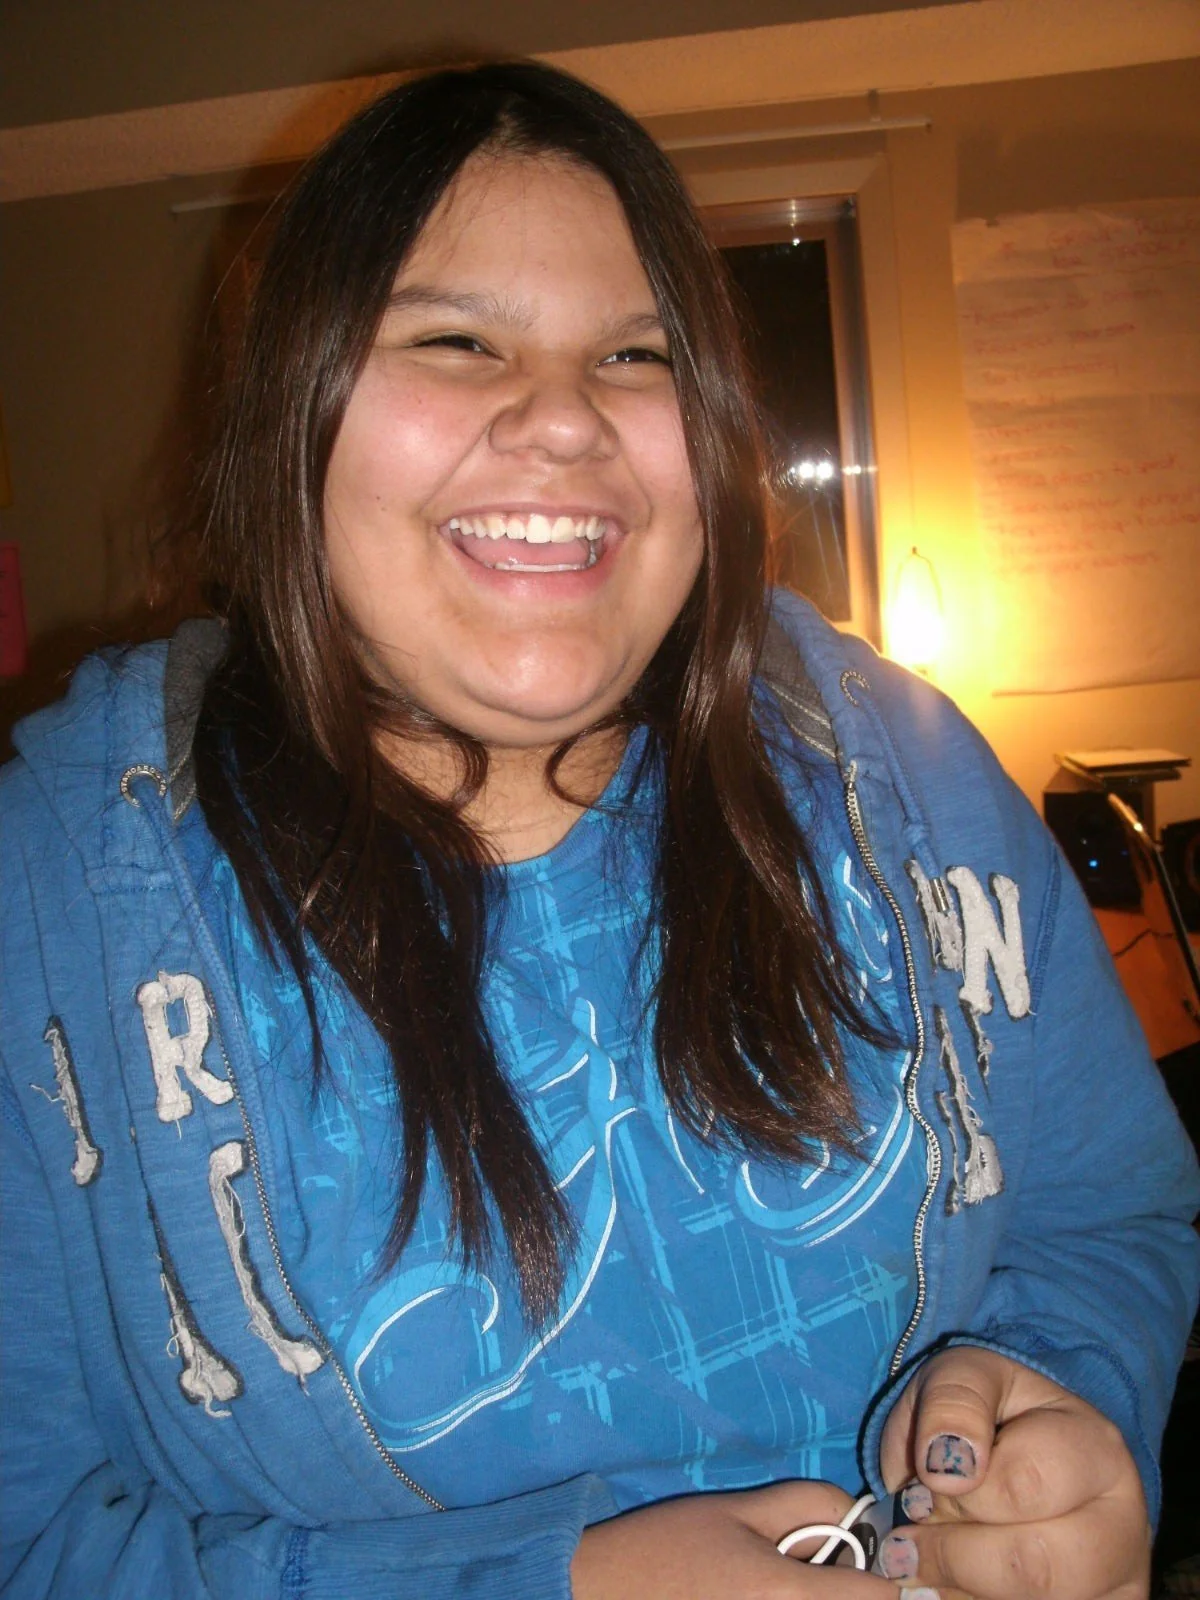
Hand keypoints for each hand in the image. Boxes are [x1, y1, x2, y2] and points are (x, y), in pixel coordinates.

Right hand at [571, 1480, 898, 1598]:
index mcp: (788, 1596)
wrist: (600, 1594)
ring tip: (776, 1587)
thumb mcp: (738, 1510)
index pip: (881, 1599)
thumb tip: (858, 1516)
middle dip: (847, 1591)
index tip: (858, 1561)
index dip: (878, 1576)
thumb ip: (807, 1503)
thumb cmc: (668, 1547)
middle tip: (809, 1569)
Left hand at [879, 1346, 1149, 1599]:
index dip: (957, 1491)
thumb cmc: (996, 1412)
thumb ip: (953, 1404)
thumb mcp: (967, 1375)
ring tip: (931, 1559)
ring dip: (960, 1589)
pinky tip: (957, 1583)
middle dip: (953, 1553)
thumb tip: (943, 1468)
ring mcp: (1118, 1585)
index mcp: (1097, 1449)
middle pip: (1034, 1567)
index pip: (1023, 1485)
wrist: (1031, 1451)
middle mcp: (1124, 1526)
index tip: (924, 1481)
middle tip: (910, 1536)